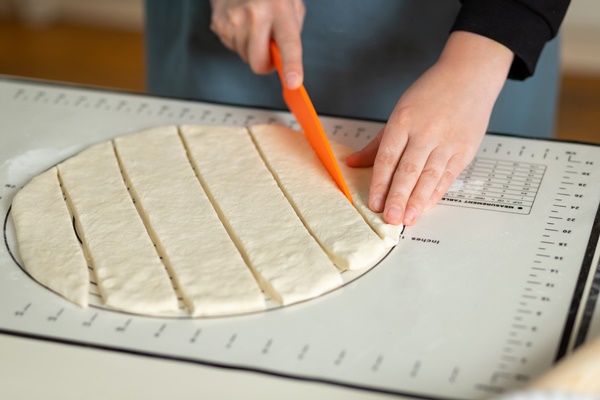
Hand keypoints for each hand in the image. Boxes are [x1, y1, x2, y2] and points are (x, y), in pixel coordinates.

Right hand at [209, 0, 304, 88]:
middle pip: (258, 62)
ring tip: (253, 26)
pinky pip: (232, 48)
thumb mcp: (291, 4)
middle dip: (264, 64)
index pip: (288, 43)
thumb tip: (287, 59)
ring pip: (245, 57)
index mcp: (280, 9)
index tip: (293, 82)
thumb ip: (293, 31)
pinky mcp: (219, 24)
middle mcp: (256, 15)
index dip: (292, 65)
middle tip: (268, 49)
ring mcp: (234, 20)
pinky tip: (241, 24)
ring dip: (251, 48)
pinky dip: (238, 41)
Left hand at [346, 31, 513, 225]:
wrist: (469, 76)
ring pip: (429, 176)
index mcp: (403, 121)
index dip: (379, 183)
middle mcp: (426, 132)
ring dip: (417, 200)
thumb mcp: (399, 112)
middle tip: (390, 217)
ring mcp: (447, 142)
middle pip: (408, 170)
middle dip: (398, 197)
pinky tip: (425, 206)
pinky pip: (447, 177)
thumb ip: (377, 143)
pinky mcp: (464, 150)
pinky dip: (435, 193)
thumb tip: (353, 162)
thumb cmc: (431, 93)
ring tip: (407, 218)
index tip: (373, 202)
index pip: (388, 157)